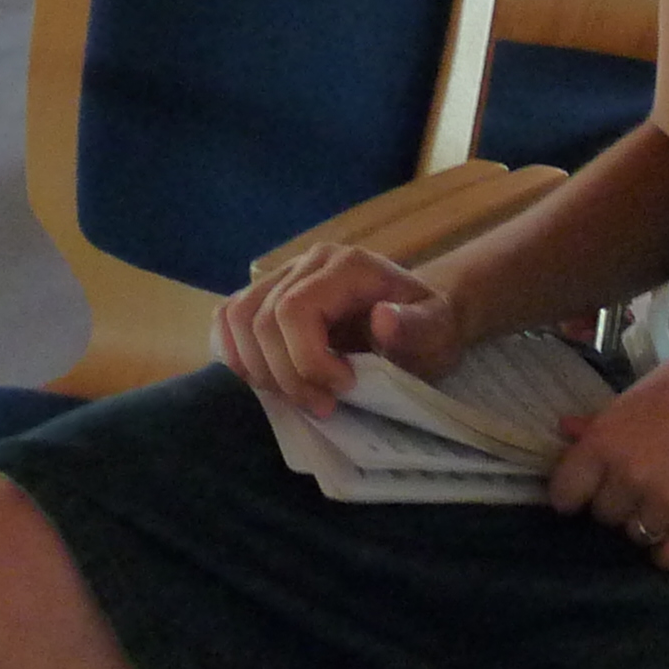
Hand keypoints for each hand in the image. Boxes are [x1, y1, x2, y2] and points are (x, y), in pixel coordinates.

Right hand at [214, 242, 470, 414]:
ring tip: (298, 396)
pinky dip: (237, 354)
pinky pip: (230, 318)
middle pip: (260, 319)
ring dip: (258, 369)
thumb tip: (383, 317)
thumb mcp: (438, 333)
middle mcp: (308, 262)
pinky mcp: (269, 295)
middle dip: (286, 375)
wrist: (421, 317)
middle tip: (323, 405)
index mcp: (348, 266)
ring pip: (236, 317)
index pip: (294, 310)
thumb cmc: (430, 327)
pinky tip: (268, 381)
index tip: (343, 389)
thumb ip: (416, 328)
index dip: (306, 360)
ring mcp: (284, 275)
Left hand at [544, 325, 668, 572]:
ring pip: (638, 536)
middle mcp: (630, 474)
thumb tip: (564, 430)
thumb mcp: (642, 393)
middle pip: (604, 517)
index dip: (578, 492)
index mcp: (607, 438)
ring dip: (652, 520)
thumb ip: (604, 423)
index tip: (592, 488)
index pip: (564, 495)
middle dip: (623, 501)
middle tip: (653, 475)